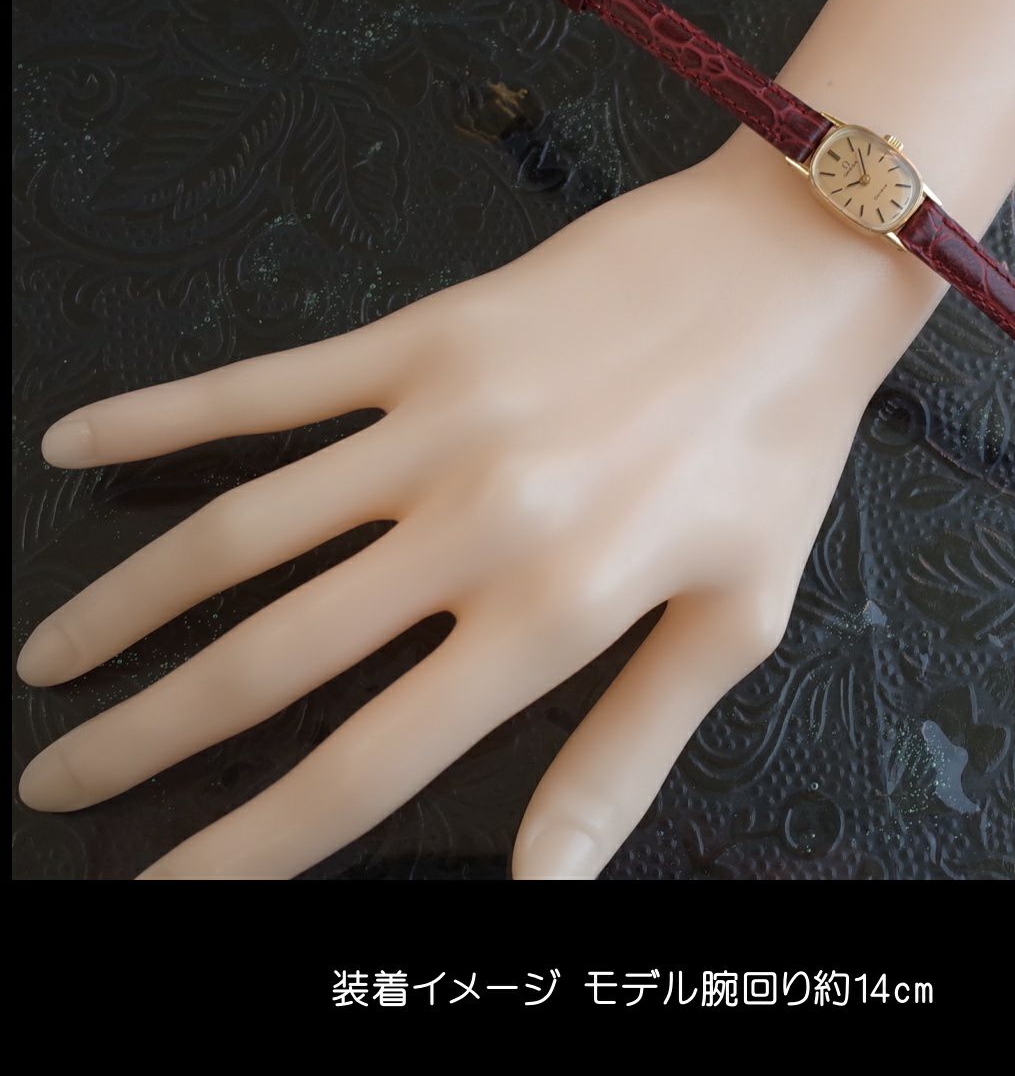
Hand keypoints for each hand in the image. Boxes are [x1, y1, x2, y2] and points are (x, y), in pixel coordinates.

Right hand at [16, 146, 889, 879]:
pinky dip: (164, 414)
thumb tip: (544, 889)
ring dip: (125, 603)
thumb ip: (625, 757)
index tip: (161, 889)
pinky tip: (78, 442)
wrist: (792, 271)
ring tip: (43, 662)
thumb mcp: (731, 623)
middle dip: (147, 736)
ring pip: (240, 530)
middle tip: (52, 780)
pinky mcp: (423, 337)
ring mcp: (436, 425)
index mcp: (553, 616)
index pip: (367, 765)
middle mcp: (473, 528)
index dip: (253, 845)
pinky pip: (270, 384)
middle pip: (270, 659)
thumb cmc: (775, 453)